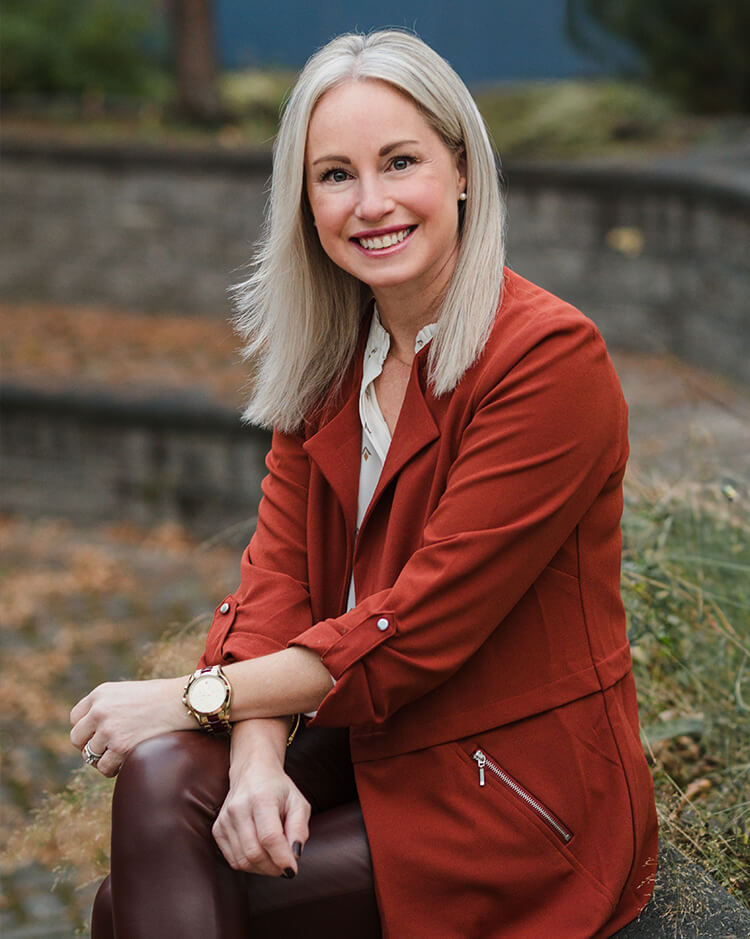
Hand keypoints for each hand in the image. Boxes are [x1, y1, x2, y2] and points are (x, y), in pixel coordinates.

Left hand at [70, 676, 192, 776]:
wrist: (183, 701)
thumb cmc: (162, 697)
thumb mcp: (128, 693)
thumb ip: (107, 706)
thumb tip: (93, 733)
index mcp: (100, 693)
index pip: (76, 718)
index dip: (86, 729)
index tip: (97, 735)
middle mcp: (99, 710)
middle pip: (77, 739)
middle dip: (90, 746)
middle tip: (107, 749)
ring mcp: (108, 729)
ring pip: (90, 756)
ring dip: (105, 758)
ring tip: (124, 752)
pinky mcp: (120, 747)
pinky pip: (104, 767)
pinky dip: (114, 768)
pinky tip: (128, 759)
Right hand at [212, 722, 310, 876]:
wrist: (252, 773)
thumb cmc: (279, 790)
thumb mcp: (298, 803)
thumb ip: (299, 829)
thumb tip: (294, 856)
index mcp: (261, 798)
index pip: (269, 837)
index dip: (282, 859)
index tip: (293, 870)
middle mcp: (239, 808)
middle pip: (254, 853)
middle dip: (273, 867)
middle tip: (285, 866)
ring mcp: (225, 819)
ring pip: (242, 861)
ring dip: (262, 869)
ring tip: (274, 860)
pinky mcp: (217, 829)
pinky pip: (233, 860)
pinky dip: (249, 865)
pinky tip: (260, 855)